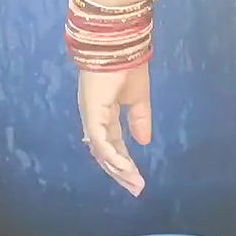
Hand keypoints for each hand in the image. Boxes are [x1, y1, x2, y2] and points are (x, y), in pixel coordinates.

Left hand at [78, 64, 150, 195]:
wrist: (119, 46)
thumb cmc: (127, 66)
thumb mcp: (138, 99)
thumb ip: (140, 120)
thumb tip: (144, 142)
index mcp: (103, 114)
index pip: (112, 144)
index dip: (124, 161)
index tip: (137, 178)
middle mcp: (94, 119)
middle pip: (105, 153)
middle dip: (120, 172)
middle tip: (136, 189)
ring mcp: (91, 117)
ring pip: (101, 152)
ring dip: (118, 169)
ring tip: (135, 183)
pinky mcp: (93, 115)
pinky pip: (101, 142)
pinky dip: (113, 157)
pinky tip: (127, 168)